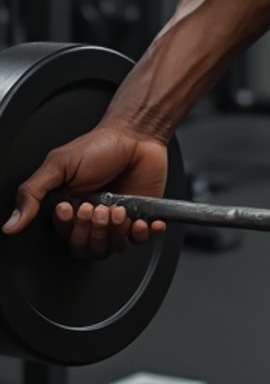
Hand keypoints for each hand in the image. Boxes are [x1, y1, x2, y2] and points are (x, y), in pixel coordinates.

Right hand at [2, 124, 168, 258]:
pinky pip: (140, 241)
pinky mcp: (140, 218)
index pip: (65, 236)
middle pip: (87, 248)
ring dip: (114, 232)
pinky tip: (141, 221)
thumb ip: (33, 193)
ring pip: (111, 248)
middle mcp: (92, 219)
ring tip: (117, 209)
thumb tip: (10, 224)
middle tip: (96, 207)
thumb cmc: (99, 146)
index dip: (68, 227)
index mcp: (70, 210)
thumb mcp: (59, 164)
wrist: (136, 134)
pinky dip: (142, 235)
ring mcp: (116, 221)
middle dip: (91, 230)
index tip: (70, 206)